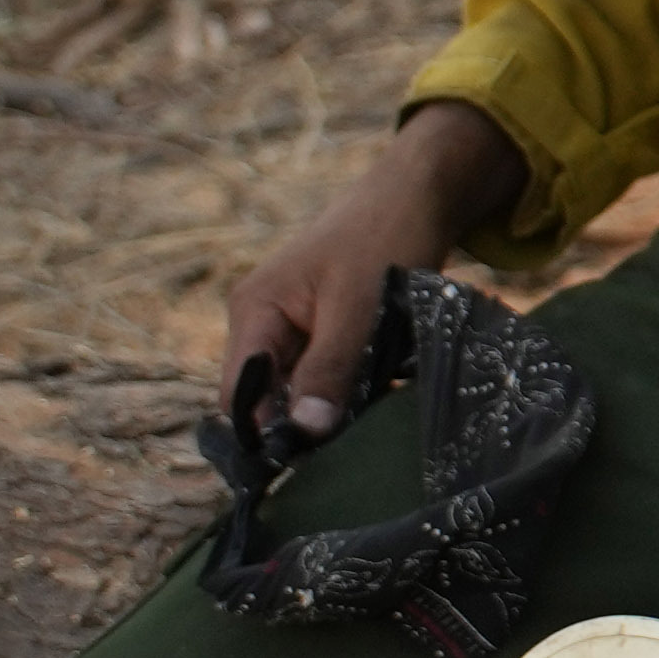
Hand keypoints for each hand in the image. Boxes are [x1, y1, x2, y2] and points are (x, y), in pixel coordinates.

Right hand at [222, 105, 525, 428]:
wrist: (421, 194)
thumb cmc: (385, 237)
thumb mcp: (359, 306)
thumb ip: (329, 367)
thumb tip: (304, 431)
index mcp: (255, 312)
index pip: (237, 396)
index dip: (265, 433)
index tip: (307, 463)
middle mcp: (262, 323)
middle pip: (267, 400)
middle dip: (303, 425)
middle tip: (349, 448)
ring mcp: (293, 328)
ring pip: (301, 393)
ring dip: (333, 410)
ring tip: (369, 421)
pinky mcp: (324, 332)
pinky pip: (326, 378)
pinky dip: (351, 391)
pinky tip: (380, 399)